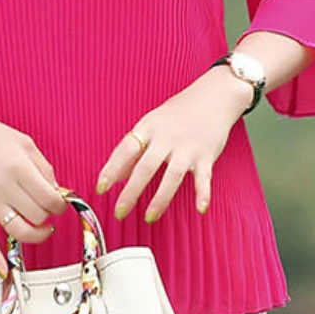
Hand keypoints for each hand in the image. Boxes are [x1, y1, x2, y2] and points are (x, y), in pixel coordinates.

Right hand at [0, 113, 67, 277]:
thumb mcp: (25, 142)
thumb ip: (44, 167)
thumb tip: (56, 190)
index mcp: (19, 168)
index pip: (51, 198)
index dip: (61, 203)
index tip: (60, 200)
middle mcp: (5, 188)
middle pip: (38, 216)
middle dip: (49, 214)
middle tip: (48, 206)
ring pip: (20, 231)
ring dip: (37, 234)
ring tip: (42, 228)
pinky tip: (4, 272)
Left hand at [95, 67, 252, 220]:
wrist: (213, 96)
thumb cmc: (178, 113)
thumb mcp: (152, 124)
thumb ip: (136, 149)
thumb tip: (117, 175)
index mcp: (149, 127)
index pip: (125, 149)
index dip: (111, 169)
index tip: (101, 187)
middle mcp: (167, 138)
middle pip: (146, 167)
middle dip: (131, 192)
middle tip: (120, 211)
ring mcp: (187, 147)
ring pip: (172, 176)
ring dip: (160, 200)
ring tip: (149, 217)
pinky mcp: (206, 155)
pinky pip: (204, 178)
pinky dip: (203, 194)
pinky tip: (200, 209)